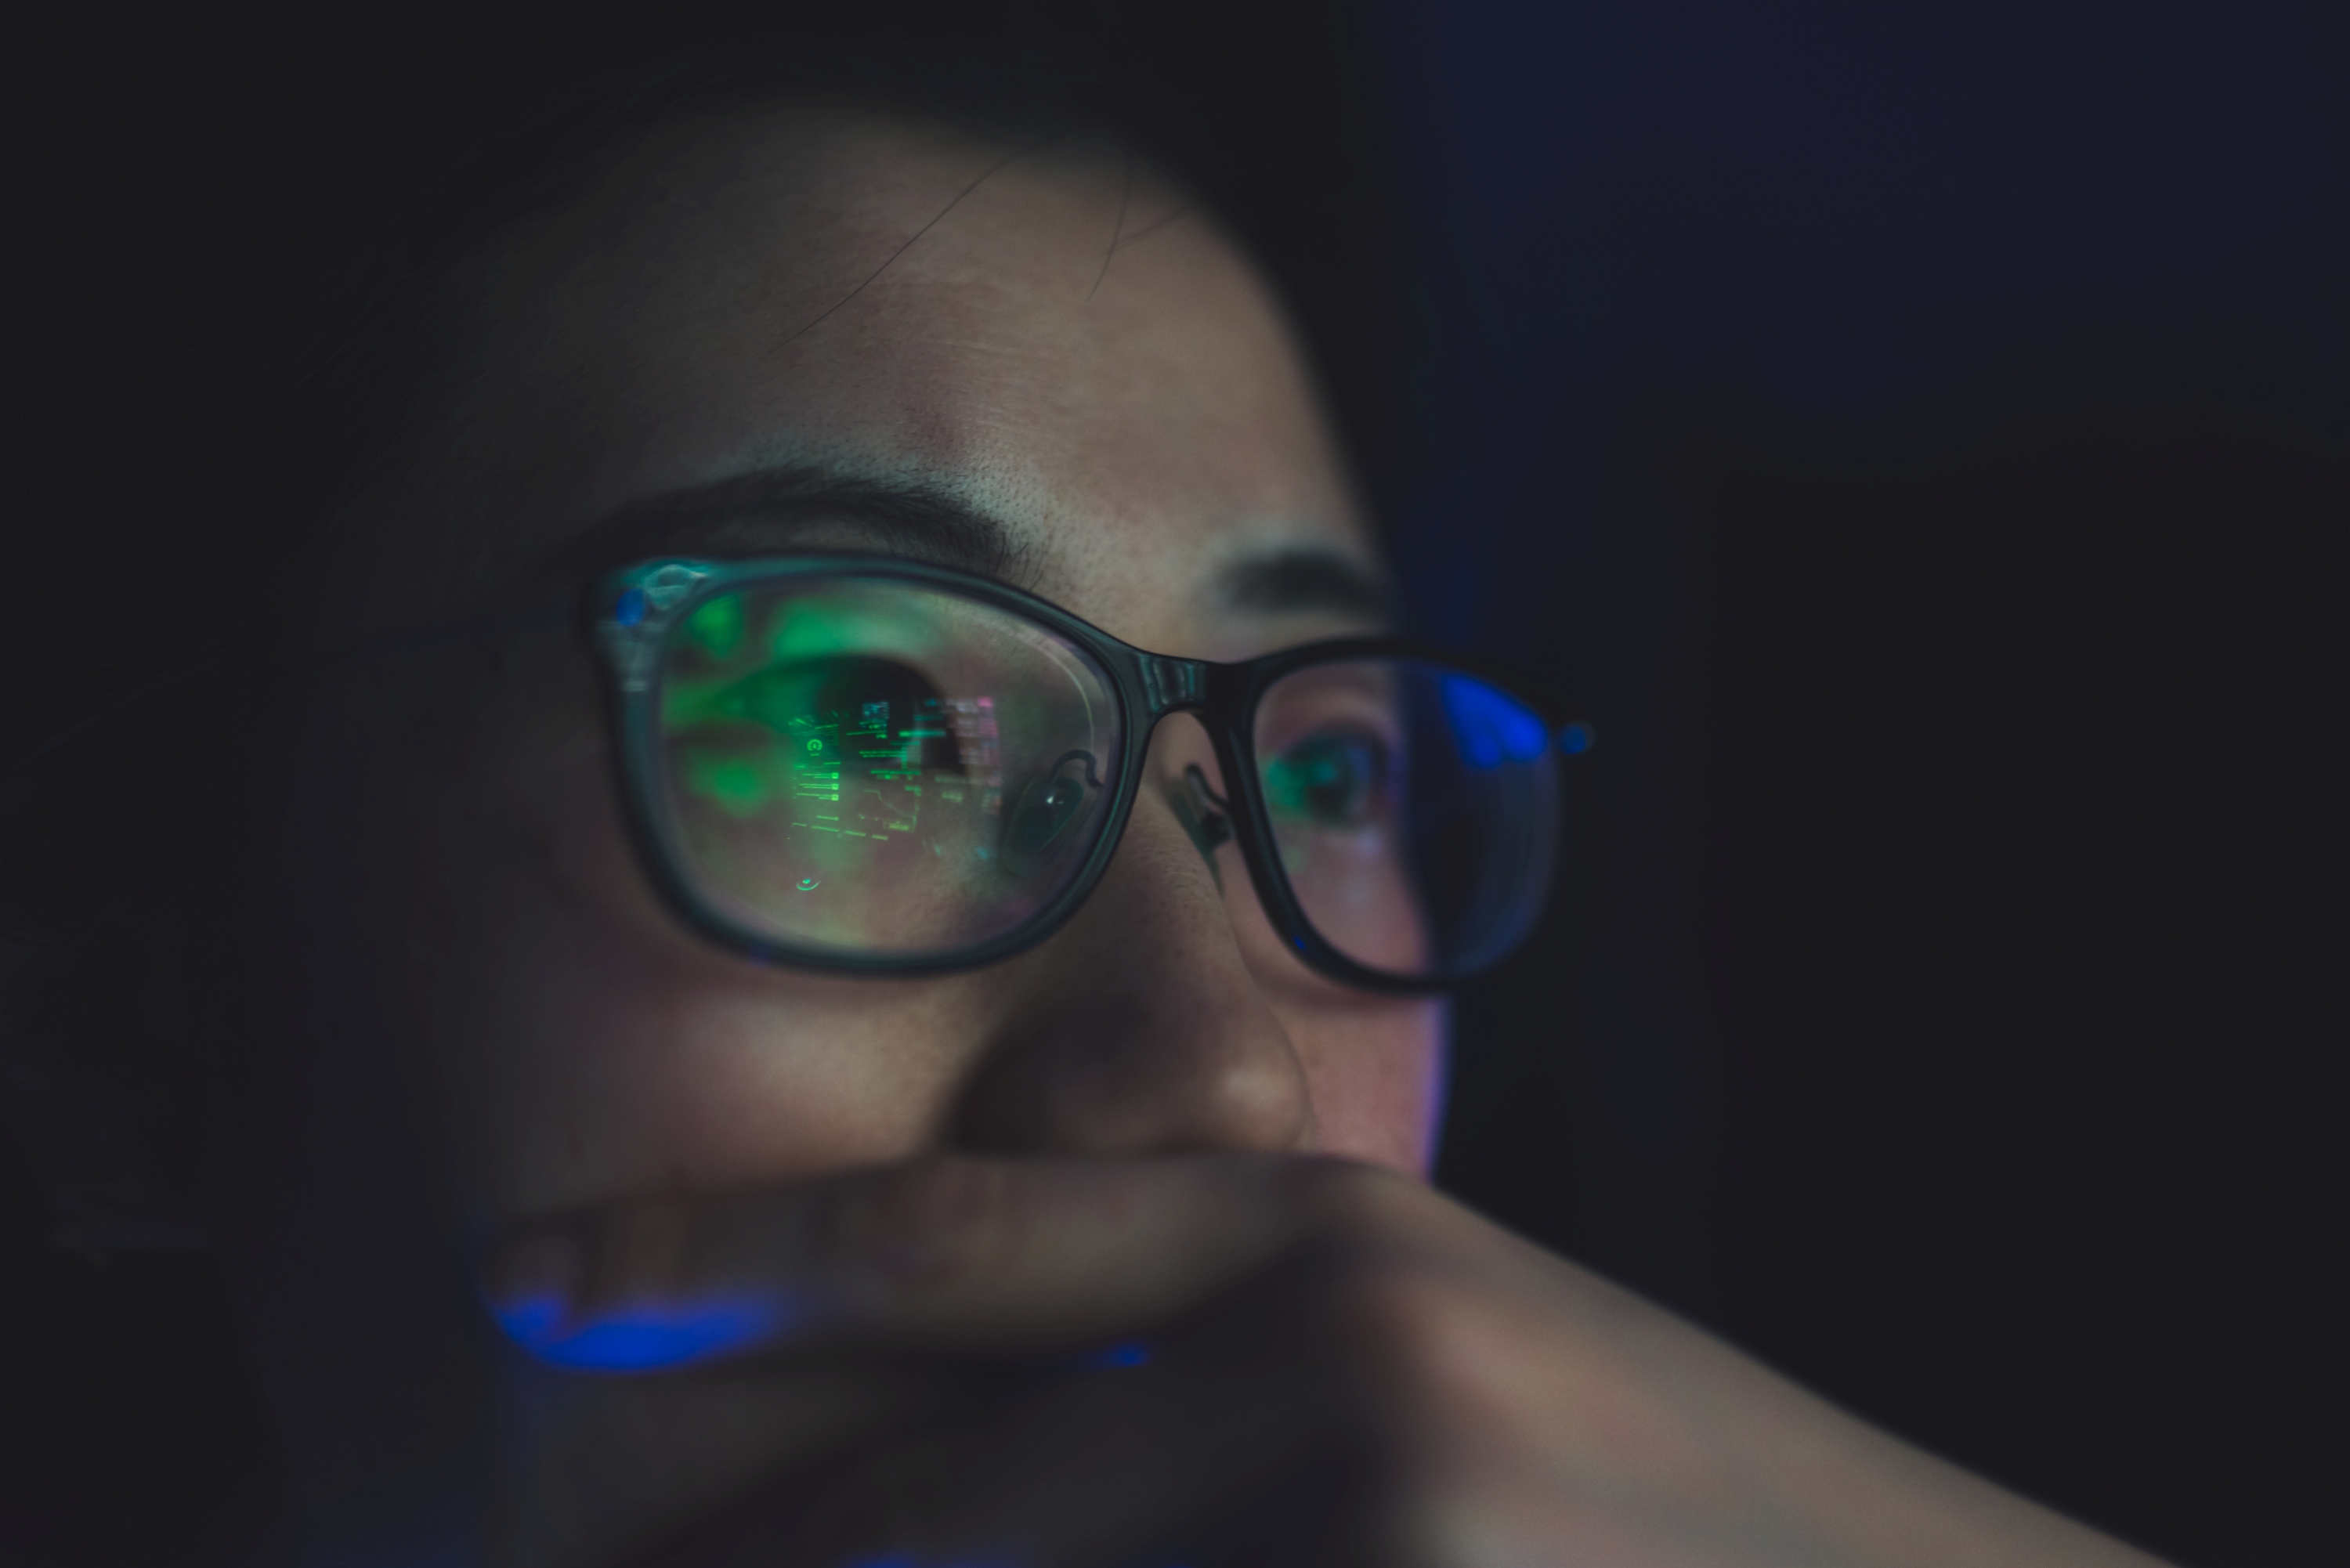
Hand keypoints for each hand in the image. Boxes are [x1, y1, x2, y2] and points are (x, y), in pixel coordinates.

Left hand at [484, 1153, 2167, 1567]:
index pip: (945, 1239)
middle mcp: (1342, 1346)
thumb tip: (918, 1469)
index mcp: (1328, 1233)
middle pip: (914, 1502)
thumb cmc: (1659, 1501)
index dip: (709, 1261)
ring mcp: (1391, 1513)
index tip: (526, 1288)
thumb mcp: (1442, 1363)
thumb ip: (1205, 1372)